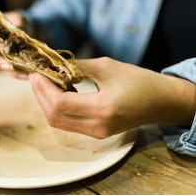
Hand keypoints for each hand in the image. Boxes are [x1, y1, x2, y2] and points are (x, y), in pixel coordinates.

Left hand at [29, 57, 195, 138]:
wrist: (160, 102)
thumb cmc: (138, 80)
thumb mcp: (106, 66)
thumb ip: (77, 67)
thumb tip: (51, 62)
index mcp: (102, 109)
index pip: (60, 104)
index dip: (43, 88)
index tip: (36, 72)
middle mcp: (97, 126)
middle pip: (54, 116)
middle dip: (40, 95)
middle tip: (35, 76)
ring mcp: (96, 133)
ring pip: (58, 122)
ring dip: (46, 103)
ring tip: (42, 83)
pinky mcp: (96, 133)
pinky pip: (67, 124)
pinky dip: (57, 109)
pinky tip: (56, 93)